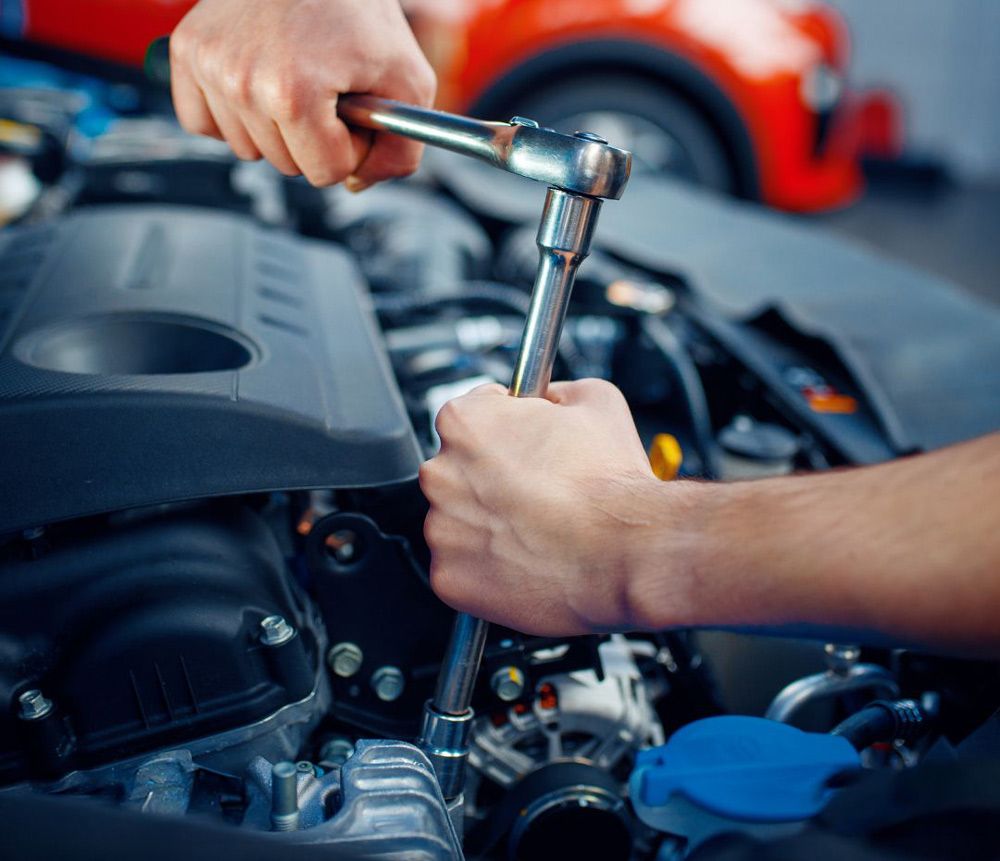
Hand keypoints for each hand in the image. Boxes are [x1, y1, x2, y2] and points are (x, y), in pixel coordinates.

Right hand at [170, 0, 435, 187]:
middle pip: (288, 166)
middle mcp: (241, 82)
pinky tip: (258, 83)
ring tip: (295, 76)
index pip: (326, 173)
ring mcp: (209, 66)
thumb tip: (358, 184)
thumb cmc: (359, 10)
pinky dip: (233, 114)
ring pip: (249, 150)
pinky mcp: (187, 52)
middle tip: (328, 87)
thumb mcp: (407, 80)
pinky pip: (205, 124)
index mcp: (293, 94)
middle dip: (316, 137)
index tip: (355, 107)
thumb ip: (400, 151)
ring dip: (276, 127)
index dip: (351, 146)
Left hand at [420, 380, 683, 635]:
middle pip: (459, 472)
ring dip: (487, 526)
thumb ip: (557, 391)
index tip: (526, 449)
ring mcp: (440, 529)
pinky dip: (487, 569)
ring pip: (457, 523)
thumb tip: (550, 400)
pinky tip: (525, 560)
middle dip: (492, 481)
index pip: (473, 417)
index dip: (507, 432)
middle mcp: (440, 472)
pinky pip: (461, 569)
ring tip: (535, 530)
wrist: (629, 551)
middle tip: (536, 494)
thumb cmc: (611, 483)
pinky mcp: (448, 578)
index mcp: (464, 422)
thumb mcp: (596, 400)